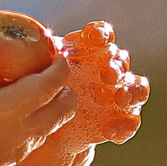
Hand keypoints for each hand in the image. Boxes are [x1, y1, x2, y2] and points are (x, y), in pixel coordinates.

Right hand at [0, 21, 77, 165]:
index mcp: (13, 109)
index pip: (50, 86)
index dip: (60, 69)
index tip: (60, 57)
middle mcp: (20, 132)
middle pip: (61, 112)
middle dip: (66, 94)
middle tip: (60, 80)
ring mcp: (14, 151)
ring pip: (48, 131)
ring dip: (53, 113)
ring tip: (45, 100)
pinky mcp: (3, 163)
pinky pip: (30, 144)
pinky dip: (35, 129)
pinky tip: (18, 122)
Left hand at [50, 22, 146, 148]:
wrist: (48, 123)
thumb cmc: (44, 88)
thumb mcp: (38, 72)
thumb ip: (40, 58)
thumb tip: (28, 43)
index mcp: (91, 52)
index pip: (102, 36)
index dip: (101, 34)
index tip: (95, 37)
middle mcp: (110, 70)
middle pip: (121, 62)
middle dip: (116, 67)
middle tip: (107, 73)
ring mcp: (118, 95)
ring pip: (137, 89)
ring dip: (132, 91)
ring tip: (121, 98)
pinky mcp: (120, 120)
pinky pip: (130, 122)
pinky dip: (124, 127)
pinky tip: (110, 131)